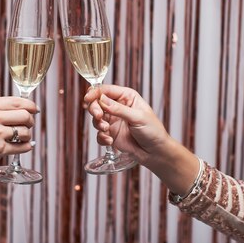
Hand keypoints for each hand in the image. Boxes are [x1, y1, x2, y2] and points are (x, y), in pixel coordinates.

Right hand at [0, 96, 37, 180]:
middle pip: (25, 115)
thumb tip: (21, 107)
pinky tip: (22, 146)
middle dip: (30, 120)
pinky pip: (23, 147)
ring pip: (26, 132)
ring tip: (20, 137)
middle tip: (28, 125)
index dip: (31, 105)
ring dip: (27, 135)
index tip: (35, 109)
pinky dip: (26, 147)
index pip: (17, 101)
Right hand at [85, 85, 201, 195]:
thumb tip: (101, 99)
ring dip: (98, 124)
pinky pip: (99, 134)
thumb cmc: (153, 131)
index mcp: (126, 96)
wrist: (155, 152)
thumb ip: (118, 109)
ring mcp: (113, 120)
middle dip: (95, 109)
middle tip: (99, 116)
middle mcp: (118, 107)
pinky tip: (110, 141)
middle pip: (97, 102)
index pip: (106, 90)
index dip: (95, 93)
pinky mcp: (111, 134)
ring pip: (96, 118)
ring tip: (106, 130)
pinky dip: (101, 137)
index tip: (87, 99)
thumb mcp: (137, 117)